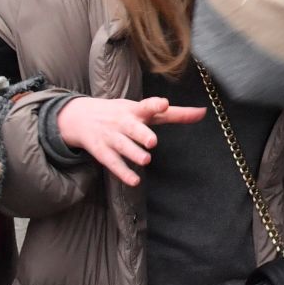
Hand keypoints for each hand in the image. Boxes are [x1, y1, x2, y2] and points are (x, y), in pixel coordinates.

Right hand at [55, 96, 205, 186]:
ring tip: (146, 160)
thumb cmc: (122, 113)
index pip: (146, 106)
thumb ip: (175, 114)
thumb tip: (204, 112)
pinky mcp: (102, 152)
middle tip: (152, 141)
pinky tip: (134, 181)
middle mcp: (124, 123)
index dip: (155, 105)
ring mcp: (112, 137)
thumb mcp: (144, 110)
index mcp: (136, 110)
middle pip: (133, 128)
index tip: (164, 104)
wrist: (79, 117)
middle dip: (142, 134)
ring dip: (134, 153)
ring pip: (123, 146)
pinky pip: (113, 163)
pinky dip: (123, 172)